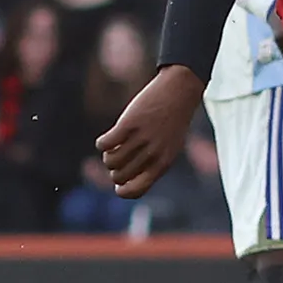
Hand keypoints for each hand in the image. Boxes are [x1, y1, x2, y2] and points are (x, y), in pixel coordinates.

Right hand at [97, 64, 205, 198]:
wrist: (179, 92)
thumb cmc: (172, 122)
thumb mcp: (169, 147)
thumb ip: (152, 164)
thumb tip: (123, 181)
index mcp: (164, 163)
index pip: (136, 190)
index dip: (122, 190)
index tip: (118, 184)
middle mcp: (153, 154)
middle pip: (119, 176)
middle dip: (114, 169)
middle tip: (120, 155)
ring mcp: (141, 139)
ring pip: (110, 161)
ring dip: (108, 154)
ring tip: (116, 144)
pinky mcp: (129, 124)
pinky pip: (104, 144)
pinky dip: (102, 143)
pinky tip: (109, 137)